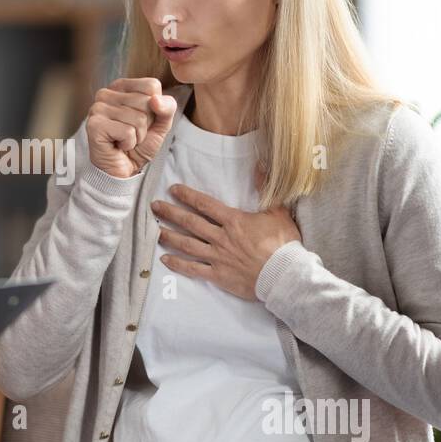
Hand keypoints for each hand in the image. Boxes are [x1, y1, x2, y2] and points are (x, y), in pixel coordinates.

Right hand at [87, 77, 176, 177]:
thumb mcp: (161, 123)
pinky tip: (118, 145)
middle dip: (146, 124)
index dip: (154, 108)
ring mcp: (97, 108)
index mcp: (121, 86)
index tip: (141, 121)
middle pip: (146, 102)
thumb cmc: (138, 145)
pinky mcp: (95, 125)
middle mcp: (106, 93)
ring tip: (125, 140)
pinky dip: (129, 143)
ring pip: (138, 118)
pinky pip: (127, 132)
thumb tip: (155, 99)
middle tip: (132, 133)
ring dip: (138, 136)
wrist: (122, 171)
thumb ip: (167, 107)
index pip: (152, 85)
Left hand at [150, 167, 300, 300]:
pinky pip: (193, 269)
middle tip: (154, 207)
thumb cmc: (284, 244)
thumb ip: (266, 188)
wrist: (286, 275)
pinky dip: (178, 265)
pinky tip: (165, 260)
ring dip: (169, 236)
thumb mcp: (278, 211)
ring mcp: (217, 257)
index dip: (187, 195)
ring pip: (187, 245)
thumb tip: (261, 166)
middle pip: (190, 222)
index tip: (173, 190)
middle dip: (170, 213)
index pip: (205, 204)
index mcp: (234, 220)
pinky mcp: (218, 275)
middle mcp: (221, 237)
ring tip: (155, 231)